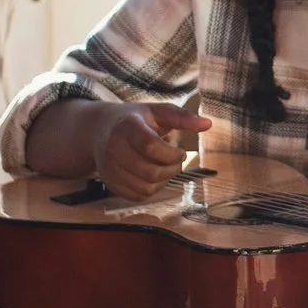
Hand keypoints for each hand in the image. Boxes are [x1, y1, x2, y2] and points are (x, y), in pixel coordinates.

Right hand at [89, 102, 213, 199]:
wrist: (100, 131)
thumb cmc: (135, 120)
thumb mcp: (157, 112)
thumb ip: (182, 117)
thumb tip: (207, 124)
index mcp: (127, 127)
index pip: (149, 145)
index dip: (171, 153)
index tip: (180, 151)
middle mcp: (114, 149)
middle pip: (150, 171)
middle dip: (172, 169)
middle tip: (176, 160)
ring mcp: (110, 169)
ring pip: (146, 187)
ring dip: (164, 180)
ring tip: (165, 167)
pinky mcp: (111, 183)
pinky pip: (138, 196)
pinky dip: (152, 189)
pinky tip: (153, 176)